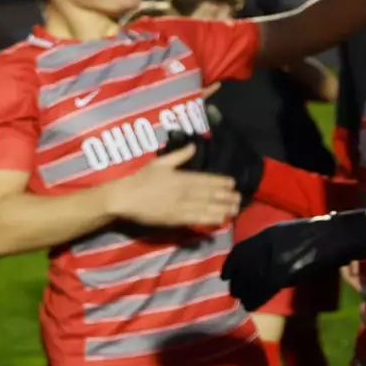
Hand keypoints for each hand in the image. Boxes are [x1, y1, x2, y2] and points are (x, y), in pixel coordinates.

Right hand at [107, 145, 240, 229]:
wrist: (126, 199)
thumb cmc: (141, 179)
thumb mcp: (160, 162)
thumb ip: (179, 155)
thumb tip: (194, 145)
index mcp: (183, 177)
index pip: (208, 180)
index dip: (222, 182)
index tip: (233, 184)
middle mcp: (187, 192)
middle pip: (212, 195)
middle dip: (227, 197)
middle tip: (239, 198)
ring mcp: (183, 207)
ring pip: (209, 208)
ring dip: (224, 209)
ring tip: (234, 210)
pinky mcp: (177, 219)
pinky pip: (198, 219)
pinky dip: (210, 219)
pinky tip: (220, 220)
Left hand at [223, 211, 365, 311]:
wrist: (332, 236)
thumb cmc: (312, 233)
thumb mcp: (282, 231)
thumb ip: (268, 244)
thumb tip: (256, 260)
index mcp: (264, 234)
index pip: (239, 251)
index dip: (229, 266)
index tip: (224, 276)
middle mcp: (264, 247)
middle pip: (243, 269)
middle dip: (237, 283)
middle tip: (235, 292)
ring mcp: (273, 260)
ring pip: (251, 281)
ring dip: (245, 294)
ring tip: (242, 302)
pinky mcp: (284, 273)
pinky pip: (264, 290)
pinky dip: (256, 300)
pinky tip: (251, 306)